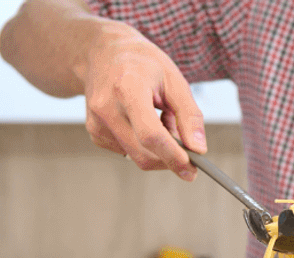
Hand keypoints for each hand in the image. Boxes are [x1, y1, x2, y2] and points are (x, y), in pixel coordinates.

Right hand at [80, 22, 204, 178]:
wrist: (103, 52)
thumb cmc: (142, 62)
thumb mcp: (174, 79)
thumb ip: (189, 115)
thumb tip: (198, 149)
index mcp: (127, 87)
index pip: (150, 134)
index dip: (172, 156)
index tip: (191, 169)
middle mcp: (106, 107)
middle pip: (142, 152)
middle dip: (170, 159)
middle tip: (188, 151)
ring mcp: (96, 121)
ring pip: (136, 156)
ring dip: (157, 148)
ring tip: (160, 117)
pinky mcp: (95, 132)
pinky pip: (127, 152)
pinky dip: (143, 145)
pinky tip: (143, 121)